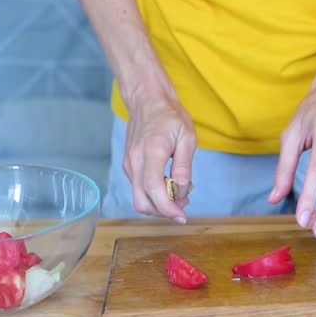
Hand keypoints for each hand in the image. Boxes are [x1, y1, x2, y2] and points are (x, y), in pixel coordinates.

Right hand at [124, 96, 195, 222]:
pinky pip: (139, 188)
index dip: (168, 208)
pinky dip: (154, 193)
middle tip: (183, 205)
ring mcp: (129, 164)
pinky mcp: (128, 166)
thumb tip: (182, 189)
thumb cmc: (170, 116)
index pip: (154, 189)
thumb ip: (185, 166)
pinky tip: (169, 182)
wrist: (147, 100)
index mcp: (152, 152)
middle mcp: (135, 161)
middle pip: (142, 203)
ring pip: (140, 198)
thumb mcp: (187, 137)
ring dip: (160, 203)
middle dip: (163, 211)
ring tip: (179, 190)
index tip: (182, 216)